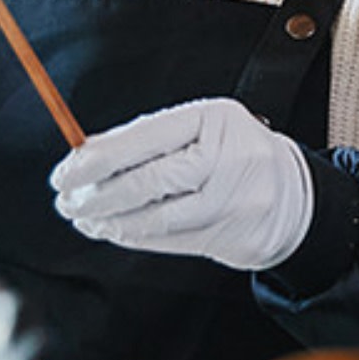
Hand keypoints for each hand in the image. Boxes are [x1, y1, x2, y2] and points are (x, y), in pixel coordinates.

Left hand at [49, 98, 312, 270]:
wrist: (294, 194)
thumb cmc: (233, 154)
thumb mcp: (201, 129)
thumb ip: (148, 139)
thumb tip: (84, 154)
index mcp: (215, 118)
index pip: (145, 137)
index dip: (98, 158)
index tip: (64, 173)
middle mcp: (229, 157)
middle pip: (150, 181)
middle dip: (98, 195)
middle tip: (67, 201)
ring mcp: (235, 200)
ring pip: (157, 217)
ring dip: (110, 222)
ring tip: (85, 219)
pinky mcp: (233, 236)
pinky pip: (169, 241)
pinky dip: (133, 237)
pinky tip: (112, 231)